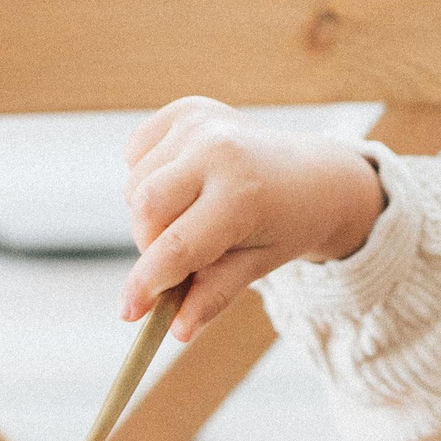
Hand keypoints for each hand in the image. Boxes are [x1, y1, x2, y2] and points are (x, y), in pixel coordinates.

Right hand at [119, 97, 387, 340]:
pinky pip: (136, 154)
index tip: (128, 312)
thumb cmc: (284, 226)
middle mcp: (219, 150)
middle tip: (174, 258)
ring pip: (135, 184)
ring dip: (148, 214)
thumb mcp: (257, 267)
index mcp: (243, 195)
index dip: (146, 283)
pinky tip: (184, 183)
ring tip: (190, 217)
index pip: (176, 247)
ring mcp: (200, 123)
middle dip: (148, 244)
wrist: (313, 176)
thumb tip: (176, 330)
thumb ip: (214, 296)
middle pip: (144, 209)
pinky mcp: (186, 109)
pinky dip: (148, 176)